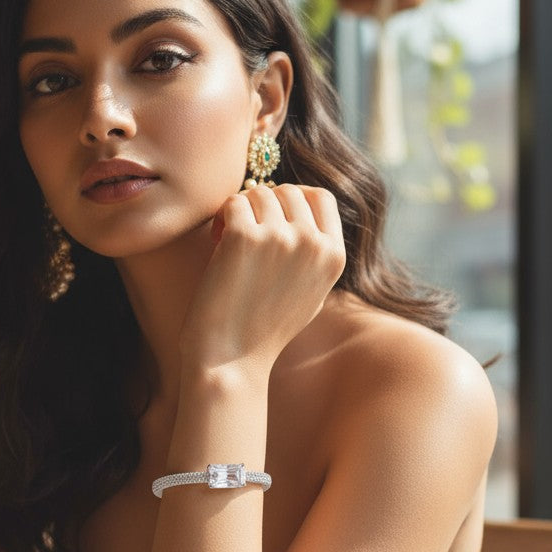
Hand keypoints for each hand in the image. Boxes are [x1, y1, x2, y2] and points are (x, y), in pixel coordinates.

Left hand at [181, 184, 344, 371]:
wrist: (231, 360)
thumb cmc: (264, 329)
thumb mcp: (310, 293)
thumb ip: (315, 253)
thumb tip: (301, 208)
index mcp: (334, 256)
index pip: (321, 197)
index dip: (293, 199)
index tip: (273, 216)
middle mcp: (312, 243)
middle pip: (288, 191)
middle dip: (264, 204)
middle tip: (245, 230)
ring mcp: (279, 238)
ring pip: (258, 193)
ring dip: (241, 210)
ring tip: (229, 239)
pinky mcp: (244, 238)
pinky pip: (232, 203)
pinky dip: (221, 217)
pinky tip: (217, 241)